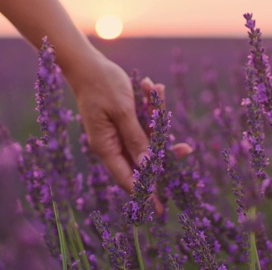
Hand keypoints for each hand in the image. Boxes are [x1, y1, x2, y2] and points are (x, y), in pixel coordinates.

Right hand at [68, 53, 190, 193]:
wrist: (86, 64)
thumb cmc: (102, 85)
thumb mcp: (122, 111)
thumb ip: (136, 138)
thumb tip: (148, 167)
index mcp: (106, 146)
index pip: (127, 178)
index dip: (145, 192)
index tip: (159, 208)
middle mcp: (111, 143)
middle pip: (141, 159)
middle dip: (163, 150)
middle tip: (185, 149)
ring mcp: (116, 132)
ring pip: (145, 137)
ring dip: (156, 116)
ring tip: (156, 90)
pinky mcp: (122, 120)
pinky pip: (142, 121)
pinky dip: (150, 106)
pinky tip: (152, 87)